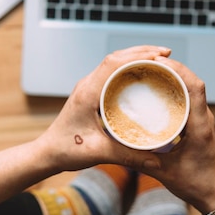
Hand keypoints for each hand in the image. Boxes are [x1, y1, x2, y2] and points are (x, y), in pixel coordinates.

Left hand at [36, 45, 170, 172]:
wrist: (47, 153)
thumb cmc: (67, 151)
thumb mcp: (99, 153)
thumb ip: (127, 156)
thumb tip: (157, 162)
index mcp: (88, 93)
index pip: (113, 63)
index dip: (139, 55)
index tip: (161, 55)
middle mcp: (87, 85)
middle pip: (116, 58)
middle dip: (142, 52)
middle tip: (167, 54)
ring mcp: (87, 87)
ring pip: (113, 63)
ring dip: (135, 57)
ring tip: (159, 59)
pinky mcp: (89, 93)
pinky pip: (110, 73)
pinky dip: (128, 68)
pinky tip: (142, 75)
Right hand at [139, 56, 214, 212]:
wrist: (213, 195)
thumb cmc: (194, 185)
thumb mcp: (163, 172)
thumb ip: (140, 159)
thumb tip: (115, 146)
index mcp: (200, 126)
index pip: (195, 87)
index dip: (178, 70)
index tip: (158, 61)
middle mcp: (204, 118)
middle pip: (192, 82)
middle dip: (172, 69)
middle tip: (148, 63)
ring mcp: (202, 120)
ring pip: (191, 89)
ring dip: (174, 78)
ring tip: (151, 72)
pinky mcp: (199, 125)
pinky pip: (189, 100)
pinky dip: (175, 91)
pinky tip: (158, 93)